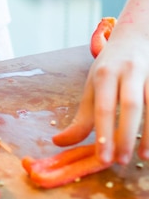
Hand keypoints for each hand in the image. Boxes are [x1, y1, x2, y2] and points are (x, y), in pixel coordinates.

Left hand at [53, 28, 148, 164]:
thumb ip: (81, 117)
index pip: (103, 107)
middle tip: (122, 161)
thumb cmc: (110, 67)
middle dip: (126, 135)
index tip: (103, 159)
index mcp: (104, 74)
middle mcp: (127, 71)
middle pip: (129, 105)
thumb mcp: (93, 86)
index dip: (103, 134)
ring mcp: (147, 74)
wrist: (134, 37)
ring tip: (143, 156)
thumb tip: (58, 141)